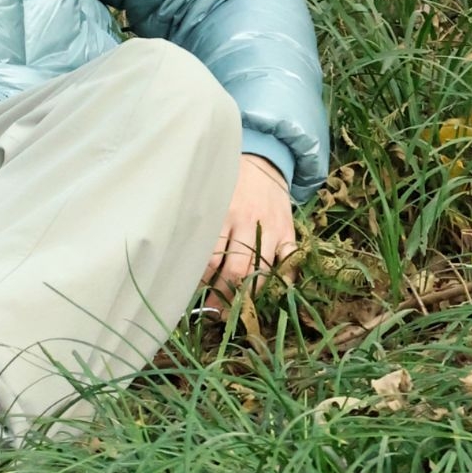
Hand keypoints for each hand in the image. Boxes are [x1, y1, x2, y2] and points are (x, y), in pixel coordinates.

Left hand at [202, 153, 296, 312]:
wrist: (264, 159)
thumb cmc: (229, 181)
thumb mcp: (210, 195)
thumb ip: (203, 224)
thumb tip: (181, 257)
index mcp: (223, 213)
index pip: (211, 258)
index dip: (203, 281)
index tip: (194, 295)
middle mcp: (248, 222)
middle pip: (236, 269)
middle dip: (223, 296)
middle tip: (213, 313)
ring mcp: (272, 229)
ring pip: (262, 271)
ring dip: (248, 295)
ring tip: (236, 311)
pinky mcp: (289, 233)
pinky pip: (290, 263)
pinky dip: (283, 282)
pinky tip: (272, 296)